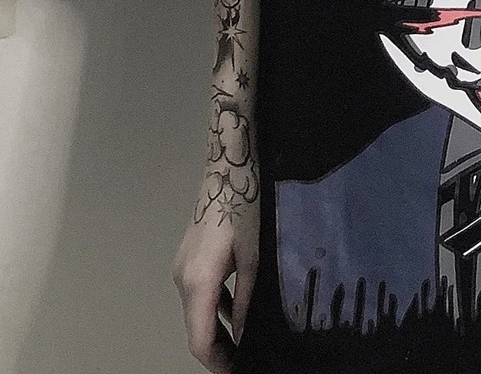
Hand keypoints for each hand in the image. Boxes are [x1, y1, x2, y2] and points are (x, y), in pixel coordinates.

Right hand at [172, 184, 258, 372]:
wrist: (227, 173)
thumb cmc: (243, 210)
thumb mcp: (253, 259)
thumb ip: (247, 301)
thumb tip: (245, 336)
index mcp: (198, 282)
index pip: (200, 339)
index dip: (217, 361)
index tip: (236, 370)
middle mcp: (182, 279)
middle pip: (196, 328)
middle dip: (219, 349)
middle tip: (244, 359)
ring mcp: (182, 268)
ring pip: (197, 311)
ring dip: (216, 329)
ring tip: (243, 342)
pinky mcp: (188, 259)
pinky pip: (199, 293)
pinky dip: (214, 308)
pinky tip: (236, 313)